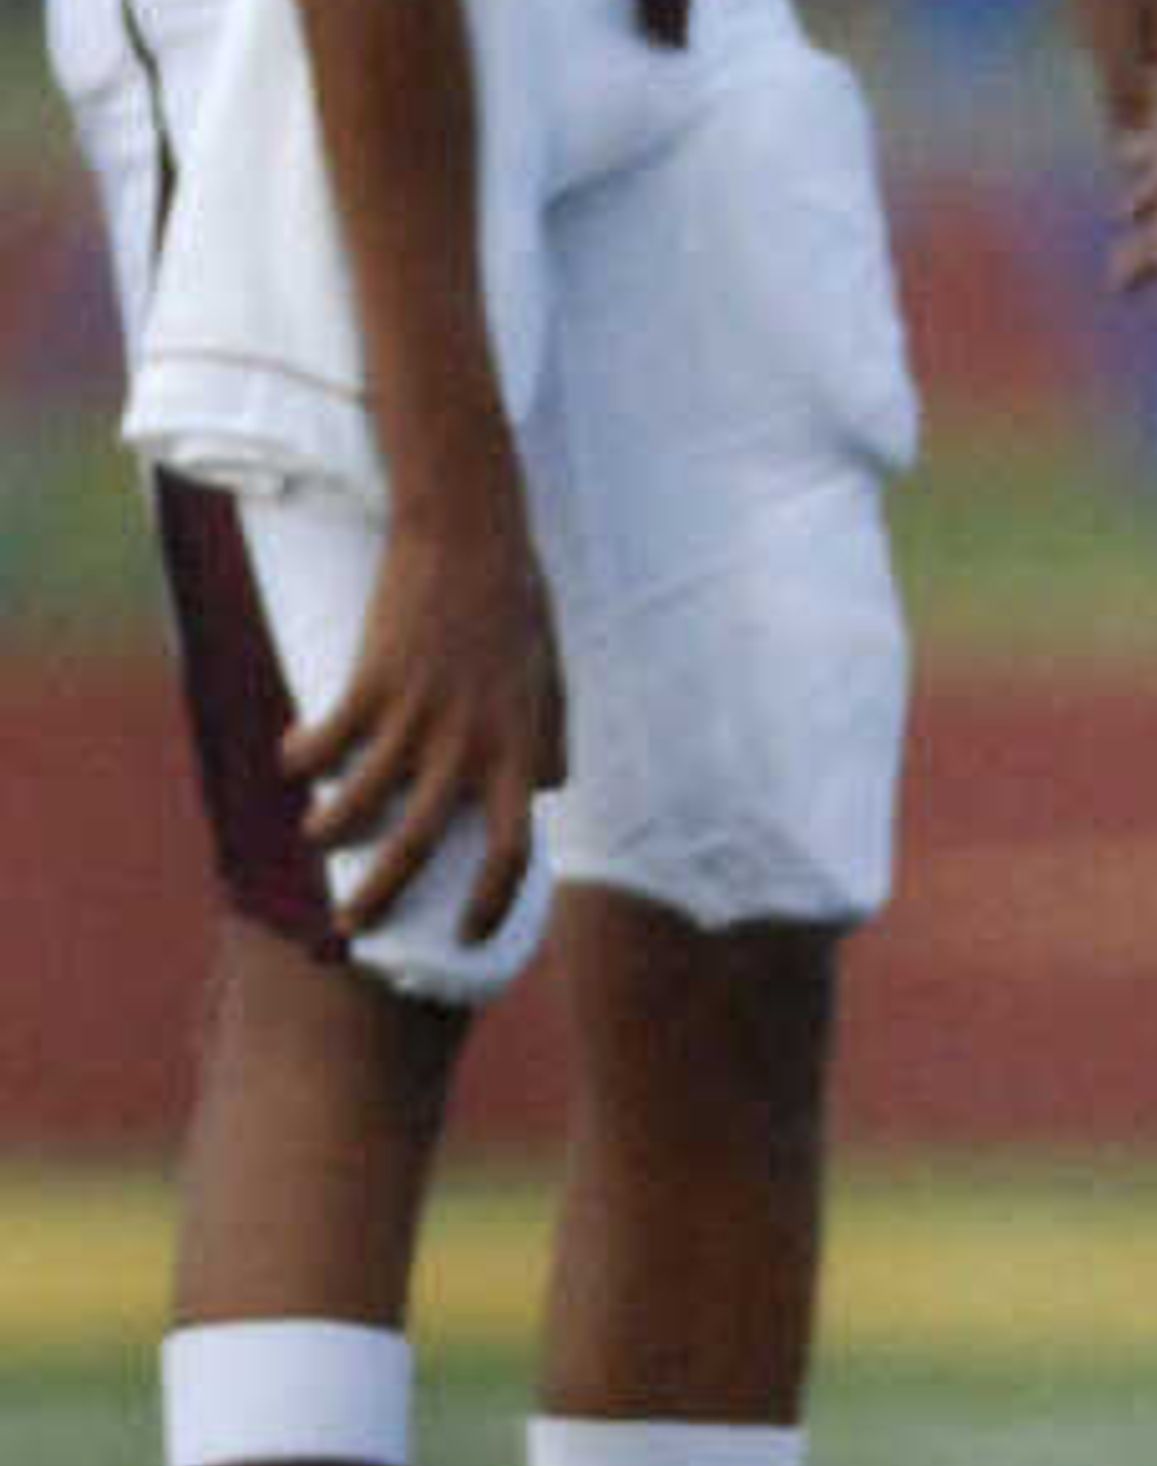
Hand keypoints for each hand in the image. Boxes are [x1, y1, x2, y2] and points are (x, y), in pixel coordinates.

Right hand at [281, 500, 563, 939]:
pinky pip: (324, 743)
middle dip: (378, 897)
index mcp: (519, 746)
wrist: (471, 529)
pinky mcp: (372, 681)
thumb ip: (552, 732)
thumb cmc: (515, 599)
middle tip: (350, 925)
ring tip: (317, 836)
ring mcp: (419, 713)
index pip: (511, 849)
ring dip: (329, 832)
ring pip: (359, 804)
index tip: (469, 936)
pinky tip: (294, 756)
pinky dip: (302, 757)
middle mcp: (470, 742)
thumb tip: (552, 787)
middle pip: (417, 846)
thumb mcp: (548, 671)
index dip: (491, 903)